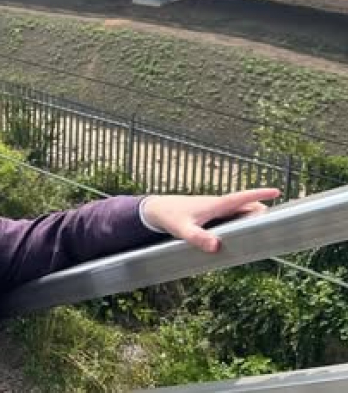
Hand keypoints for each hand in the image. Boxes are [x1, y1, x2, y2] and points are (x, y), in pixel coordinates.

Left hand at [142, 188, 280, 252]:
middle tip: (279, 222)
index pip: (242, 197)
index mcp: (216, 205)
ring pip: (240, 211)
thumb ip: (198, 238)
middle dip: (262, 211)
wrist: (156, 210)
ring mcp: (215, 209)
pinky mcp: (212, 215)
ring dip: (253, 217)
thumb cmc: (170, 217)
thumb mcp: (183, 230)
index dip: (260, 194)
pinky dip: (243, 221)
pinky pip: (233, 217)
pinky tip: (246, 232)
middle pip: (247, 206)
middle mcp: (218, 205)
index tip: (277, 191)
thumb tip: (217, 246)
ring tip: (268, 229)